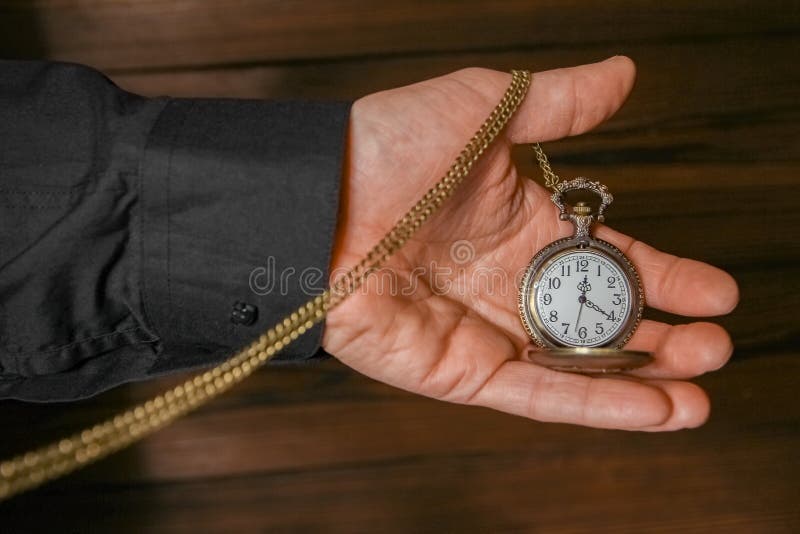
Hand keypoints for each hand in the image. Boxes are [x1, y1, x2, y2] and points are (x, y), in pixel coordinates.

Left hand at [323, 57, 738, 430]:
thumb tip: (626, 74)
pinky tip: (653, 410)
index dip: (664, 276)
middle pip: (597, 322)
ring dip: (641, 384)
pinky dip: (596, 406)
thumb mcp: (485, 109)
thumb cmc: (388, 147)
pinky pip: (536, 394)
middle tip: (714, 345)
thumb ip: (560, 104)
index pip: (606, 259)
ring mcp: (482, 330)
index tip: (717, 290)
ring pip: (575, 368)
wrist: (315, 198)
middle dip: (661, 337)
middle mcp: (506, 283)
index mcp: (520, 226)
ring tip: (699, 394)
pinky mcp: (456, 369)